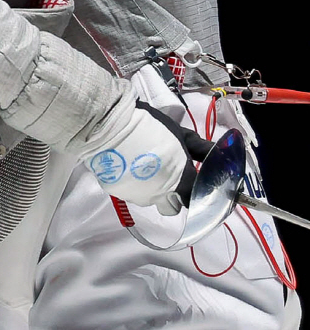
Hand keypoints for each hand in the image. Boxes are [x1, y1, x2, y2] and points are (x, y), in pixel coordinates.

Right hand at [86, 99, 214, 215]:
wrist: (110, 123)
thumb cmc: (150, 125)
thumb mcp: (179, 133)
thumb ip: (200, 148)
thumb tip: (219, 153)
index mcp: (180, 180)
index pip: (195, 200)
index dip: (197, 194)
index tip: (194, 185)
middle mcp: (161, 195)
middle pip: (173, 206)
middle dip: (173, 195)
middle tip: (166, 174)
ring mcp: (139, 196)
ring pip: (151, 199)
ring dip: (151, 188)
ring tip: (142, 165)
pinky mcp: (119, 193)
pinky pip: (131, 192)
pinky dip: (133, 182)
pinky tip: (128, 165)